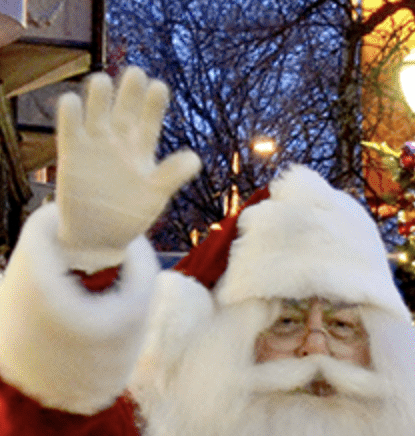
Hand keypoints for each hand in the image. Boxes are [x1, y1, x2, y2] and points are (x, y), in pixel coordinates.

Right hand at [55, 68, 201, 271]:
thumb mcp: (156, 195)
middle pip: (124, 110)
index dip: (153, 105)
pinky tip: (72, 102)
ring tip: (102, 80)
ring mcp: (94, 145)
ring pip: (96, 113)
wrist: (99, 235)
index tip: (159, 86)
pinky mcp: (71, 153)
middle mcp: (118, 142)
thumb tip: (195, 159)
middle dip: (129, 92)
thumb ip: (172, 175)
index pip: (149, 121)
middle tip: (136, 72)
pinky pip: (69, 129)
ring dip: (98, 97)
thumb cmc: (131, 213)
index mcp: (142, 150)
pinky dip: (70, 115)